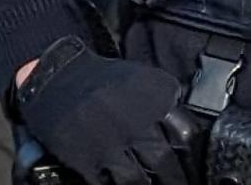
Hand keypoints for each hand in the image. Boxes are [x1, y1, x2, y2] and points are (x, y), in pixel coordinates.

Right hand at [16, 36, 196, 184]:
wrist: (60, 77)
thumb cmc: (103, 79)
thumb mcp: (143, 79)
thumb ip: (165, 101)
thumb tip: (183, 126)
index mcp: (155, 101)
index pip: (184, 136)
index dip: (189, 155)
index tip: (190, 164)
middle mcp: (136, 123)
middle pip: (164, 161)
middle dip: (173, 176)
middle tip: (177, 181)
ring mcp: (112, 144)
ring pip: (139, 179)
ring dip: (146, 183)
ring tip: (149, 183)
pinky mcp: (88, 160)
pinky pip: (109, 183)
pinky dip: (117, 184)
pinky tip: (121, 181)